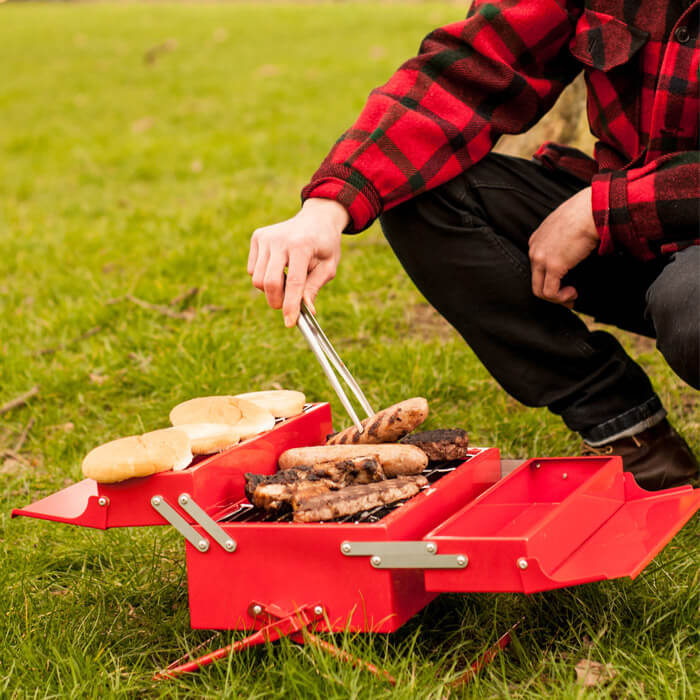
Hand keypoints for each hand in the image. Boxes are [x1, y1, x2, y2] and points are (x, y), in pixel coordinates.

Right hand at [247, 198, 348, 326]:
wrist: (317, 218)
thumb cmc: (325, 245)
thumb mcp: (328, 267)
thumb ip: (314, 287)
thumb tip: (307, 310)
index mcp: (302, 246)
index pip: (294, 282)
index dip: (291, 306)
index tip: (290, 323)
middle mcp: (280, 239)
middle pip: (269, 282)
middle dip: (277, 301)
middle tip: (287, 306)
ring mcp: (266, 237)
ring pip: (257, 279)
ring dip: (271, 289)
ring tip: (287, 281)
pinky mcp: (257, 237)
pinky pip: (252, 270)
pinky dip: (263, 277)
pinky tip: (279, 268)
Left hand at [528, 187, 598, 307]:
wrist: (593, 209)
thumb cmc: (587, 213)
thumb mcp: (568, 226)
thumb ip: (565, 240)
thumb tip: (575, 253)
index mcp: (537, 239)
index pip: (537, 266)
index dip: (550, 279)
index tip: (565, 284)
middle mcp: (535, 249)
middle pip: (536, 280)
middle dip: (551, 293)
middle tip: (568, 298)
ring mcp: (541, 258)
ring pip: (539, 290)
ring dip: (556, 298)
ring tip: (572, 296)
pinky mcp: (553, 266)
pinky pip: (549, 292)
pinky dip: (560, 298)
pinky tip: (573, 293)